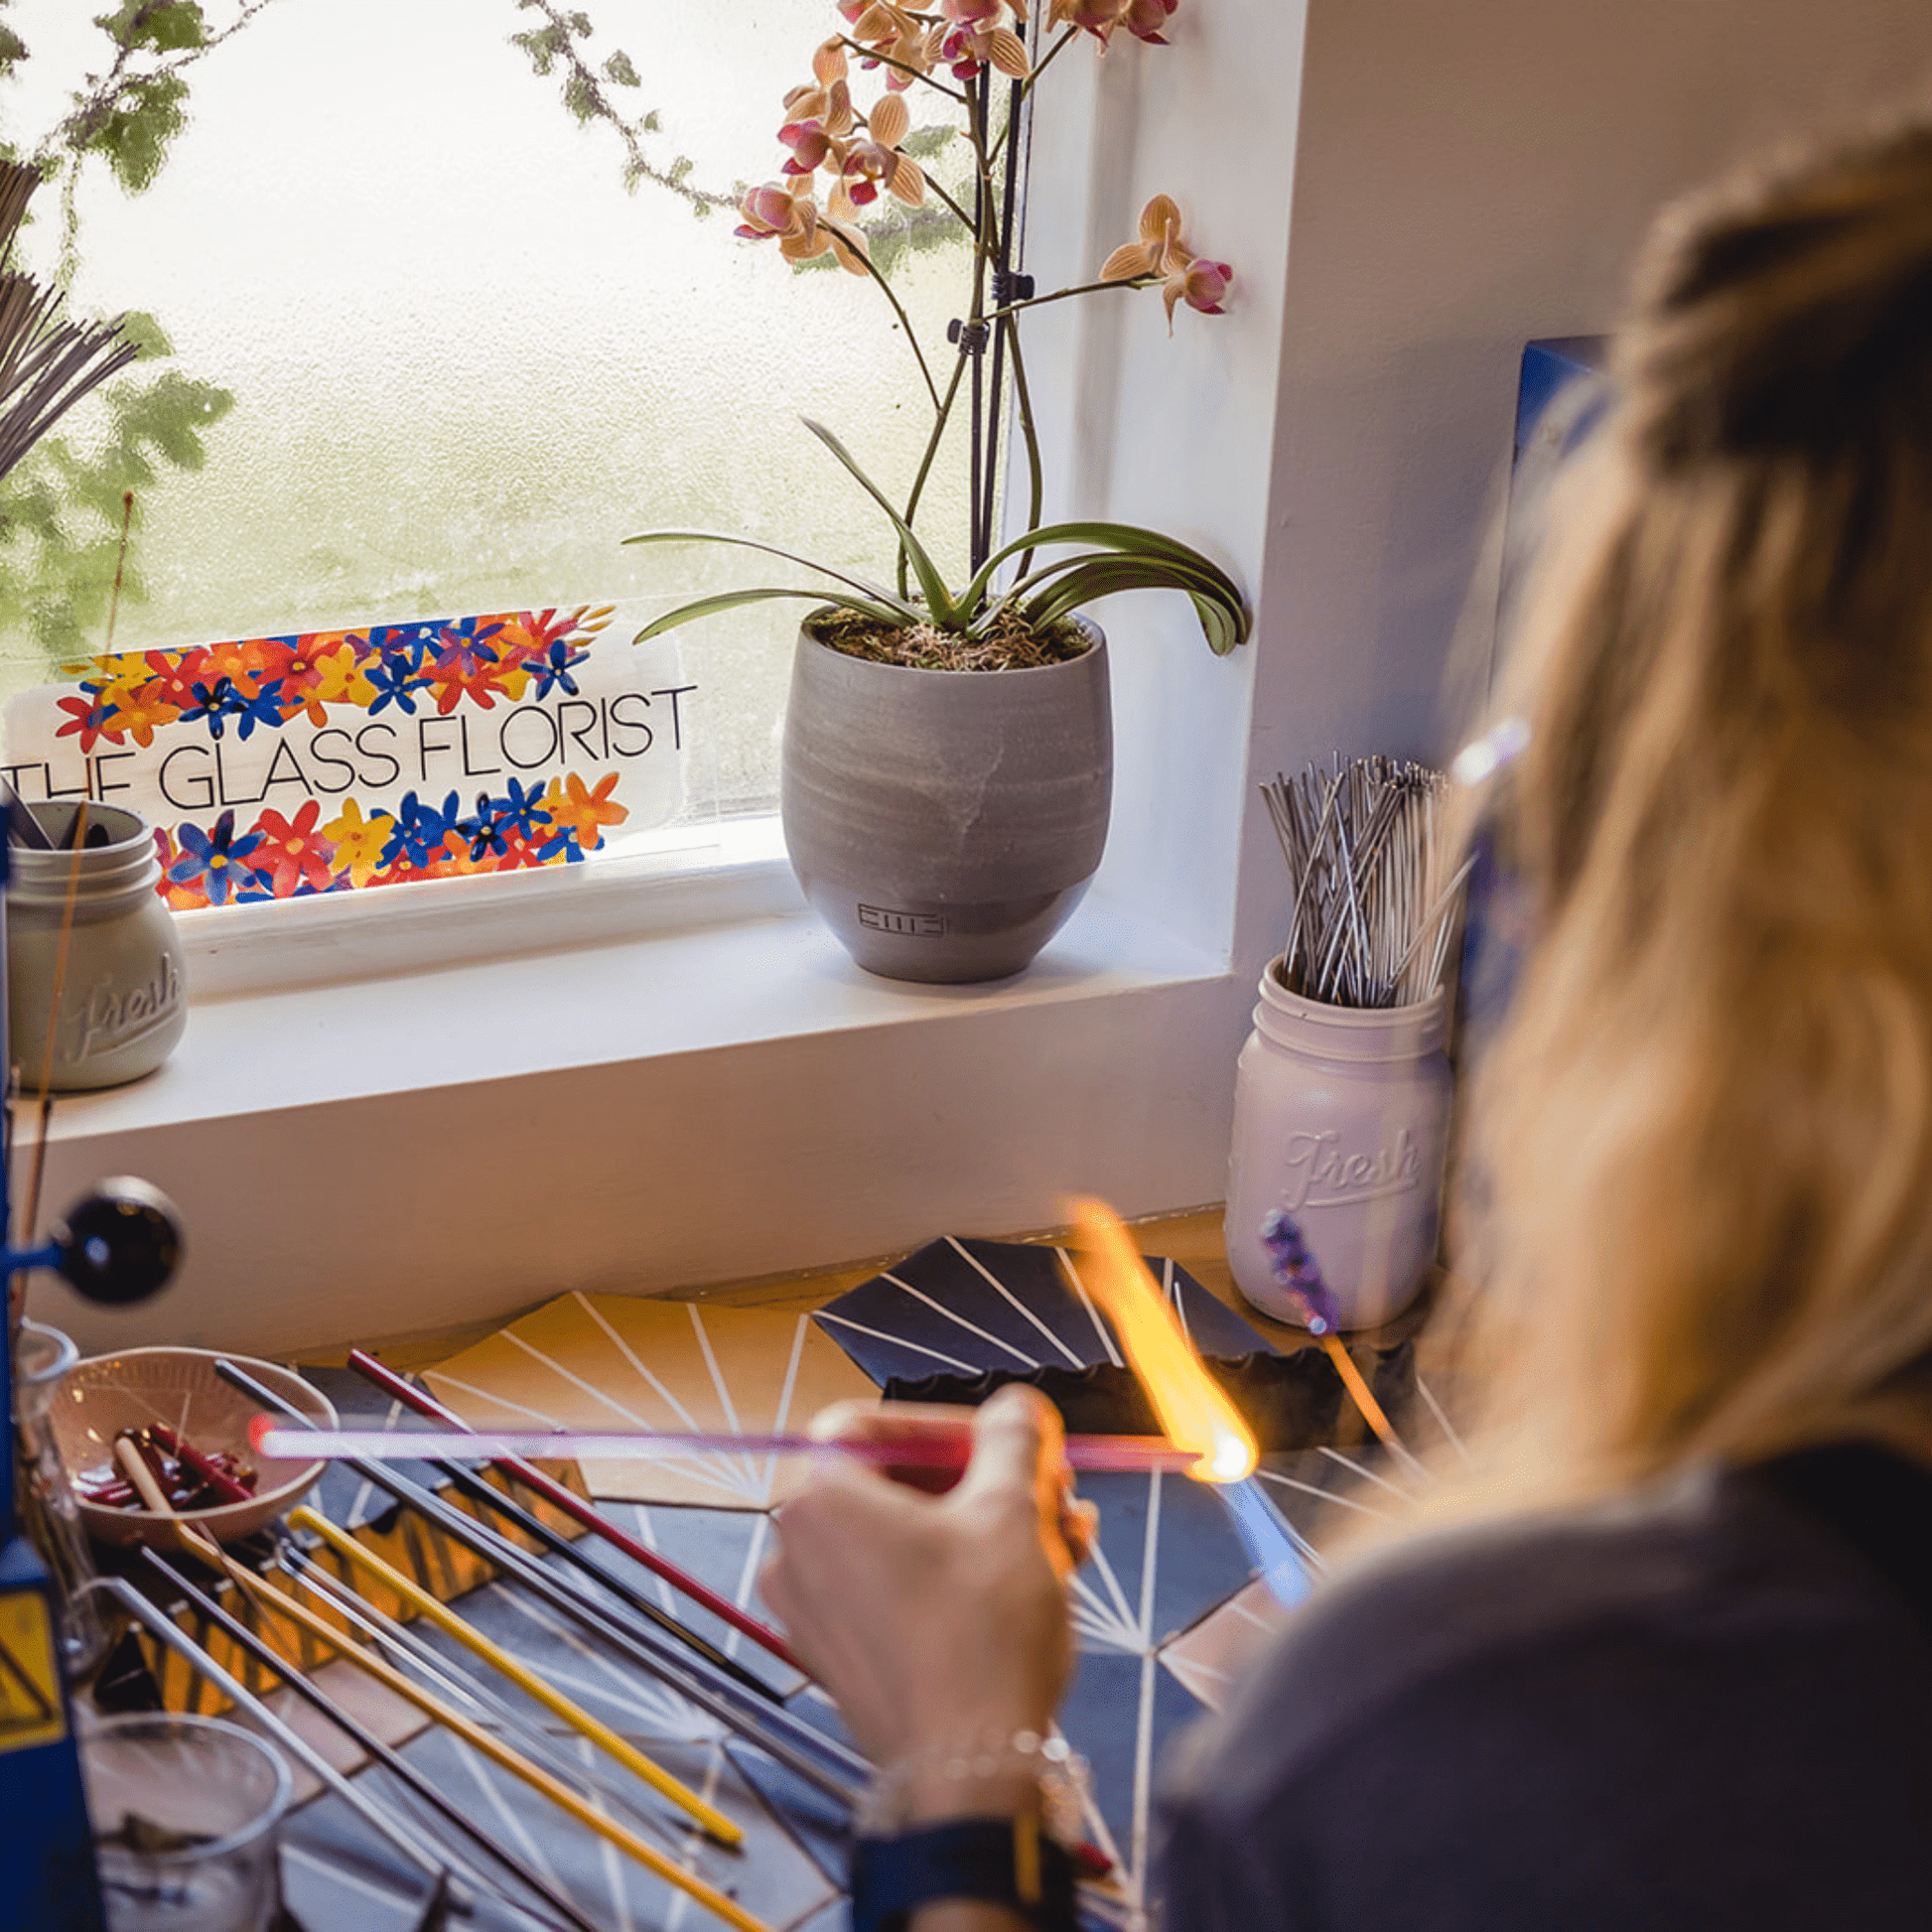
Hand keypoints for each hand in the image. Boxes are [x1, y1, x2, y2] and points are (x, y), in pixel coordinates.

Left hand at [763, 1385, 1092, 1808]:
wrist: (968, 1773)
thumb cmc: (979, 1638)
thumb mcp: (1011, 1510)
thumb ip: (1013, 1438)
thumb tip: (1016, 1408)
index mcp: (818, 1500)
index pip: (869, 1423)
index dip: (943, 1422)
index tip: (998, 1440)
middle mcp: (798, 1551)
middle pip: (895, 1482)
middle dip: (983, 1480)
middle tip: (1044, 1486)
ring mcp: (815, 1611)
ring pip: (908, 1539)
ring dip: (987, 1528)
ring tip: (1063, 1538)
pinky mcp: (843, 1658)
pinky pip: (900, 1591)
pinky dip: (959, 1576)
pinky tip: (1035, 1581)